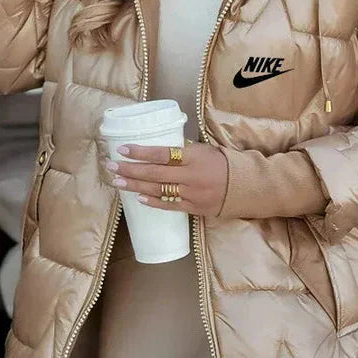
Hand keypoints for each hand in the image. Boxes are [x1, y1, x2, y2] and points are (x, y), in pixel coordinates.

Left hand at [103, 141, 228, 216]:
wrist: (246, 187)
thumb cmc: (224, 163)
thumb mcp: (206, 150)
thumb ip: (184, 150)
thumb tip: (160, 150)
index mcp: (193, 157)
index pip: (161, 153)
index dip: (140, 152)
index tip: (123, 149)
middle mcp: (190, 176)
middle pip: (154, 173)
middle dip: (130, 169)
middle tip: (111, 166)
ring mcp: (191, 194)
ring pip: (157, 190)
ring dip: (135, 185)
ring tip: (118, 181)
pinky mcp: (194, 208)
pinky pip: (169, 205)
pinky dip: (152, 201)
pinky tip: (137, 197)